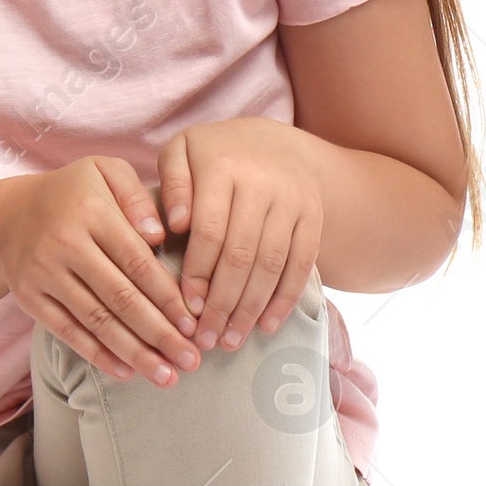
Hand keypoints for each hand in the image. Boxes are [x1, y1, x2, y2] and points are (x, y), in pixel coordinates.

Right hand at [0, 158, 202, 385]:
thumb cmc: (73, 194)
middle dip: (159, 334)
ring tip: (167, 377)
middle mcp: (64, 244)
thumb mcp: (105, 172)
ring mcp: (43, 273)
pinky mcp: (29, 297)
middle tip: (190, 361)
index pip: (137, 262)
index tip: (194, 323)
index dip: (167, 296)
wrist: (8, 215)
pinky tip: (127, 372)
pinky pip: (67, 331)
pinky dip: (98, 355)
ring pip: (96, 320)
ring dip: (134, 353)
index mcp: (90, 212)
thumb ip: (136, 197)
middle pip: (120, 297)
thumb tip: (159, 234)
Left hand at [156, 119, 321, 351]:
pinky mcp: (313, 216)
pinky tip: (266, 326)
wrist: (276, 144)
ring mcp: (292, 200)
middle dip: (222, 302)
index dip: (196, 274)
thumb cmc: (213, 156)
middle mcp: (262, 182)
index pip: (208, 231)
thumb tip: (174, 225)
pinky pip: (302, 263)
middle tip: (205, 338)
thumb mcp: (182, 153)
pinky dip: (285, 299)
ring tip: (230, 341)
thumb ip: (172, 184)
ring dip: (251, 308)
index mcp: (222, 167)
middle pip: (241, 254)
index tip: (184, 308)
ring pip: (272, 264)